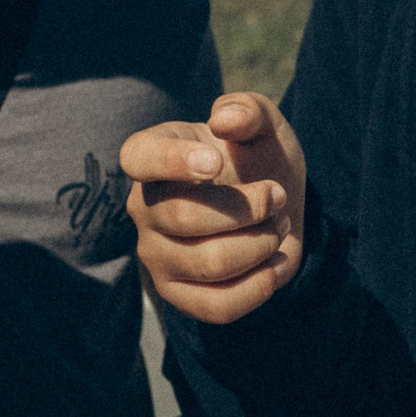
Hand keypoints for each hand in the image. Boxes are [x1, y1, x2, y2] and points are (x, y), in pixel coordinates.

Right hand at [123, 93, 306, 323]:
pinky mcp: (178, 295)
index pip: (138, 158)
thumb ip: (248, 110)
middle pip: (185, 218)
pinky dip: (258, 286)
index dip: (173, 162)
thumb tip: (224, 119)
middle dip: (249, 208)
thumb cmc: (257, 158)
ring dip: (261, 243)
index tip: (216, 163)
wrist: (275, 206)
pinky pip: (216, 306)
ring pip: (209, 263)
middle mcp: (143, 207)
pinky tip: (274, 264)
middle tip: (277, 196)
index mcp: (152, 155)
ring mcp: (156, 255)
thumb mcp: (263, 125)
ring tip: (277, 227)